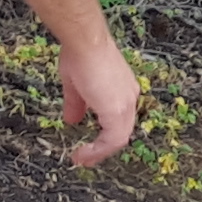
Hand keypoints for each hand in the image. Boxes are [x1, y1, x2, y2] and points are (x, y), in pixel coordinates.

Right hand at [55, 36, 147, 169]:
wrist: (84, 41)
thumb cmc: (80, 53)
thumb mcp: (76, 84)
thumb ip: (77, 104)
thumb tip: (72, 119)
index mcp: (122, 90)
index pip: (118, 119)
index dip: (105, 135)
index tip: (89, 144)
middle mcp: (128, 97)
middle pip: (121, 131)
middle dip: (103, 148)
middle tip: (86, 158)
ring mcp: (125, 104)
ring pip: (118, 138)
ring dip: (100, 152)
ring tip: (83, 159)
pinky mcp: (116, 110)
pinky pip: (112, 139)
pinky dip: (99, 150)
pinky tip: (83, 154)